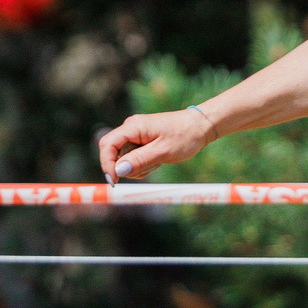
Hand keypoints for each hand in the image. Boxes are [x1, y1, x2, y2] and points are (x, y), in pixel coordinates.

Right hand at [98, 107, 215, 182]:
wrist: (200, 127)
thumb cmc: (184, 136)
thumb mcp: (162, 151)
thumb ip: (139, 160)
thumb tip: (119, 170)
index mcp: (133, 126)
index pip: (107, 144)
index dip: (107, 164)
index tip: (115, 181)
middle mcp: (131, 128)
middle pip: (114, 153)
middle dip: (126, 167)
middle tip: (148, 169)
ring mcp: (136, 135)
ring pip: (124, 158)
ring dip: (137, 167)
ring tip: (158, 162)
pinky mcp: (141, 141)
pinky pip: (134, 158)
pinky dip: (143, 164)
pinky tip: (157, 161)